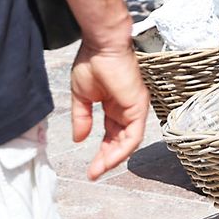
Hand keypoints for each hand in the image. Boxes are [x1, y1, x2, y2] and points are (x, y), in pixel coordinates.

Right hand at [70, 43, 148, 179]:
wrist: (101, 45)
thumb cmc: (92, 62)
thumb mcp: (82, 96)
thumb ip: (82, 118)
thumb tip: (79, 139)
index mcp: (115, 105)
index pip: (110, 135)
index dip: (101, 152)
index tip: (90, 168)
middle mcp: (127, 108)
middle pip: (120, 141)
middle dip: (107, 159)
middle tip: (94, 173)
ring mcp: (135, 107)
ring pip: (128, 142)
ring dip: (113, 158)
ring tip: (98, 170)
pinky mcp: (139, 106)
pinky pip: (134, 134)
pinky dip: (122, 149)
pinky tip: (109, 160)